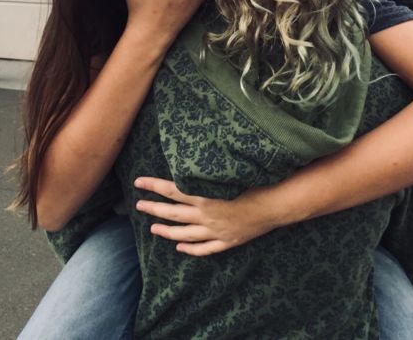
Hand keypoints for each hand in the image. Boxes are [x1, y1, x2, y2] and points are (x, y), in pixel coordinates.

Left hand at [133, 177, 276, 255]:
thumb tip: (190, 162)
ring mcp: (216, 231)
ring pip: (185, 235)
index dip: (154, 186)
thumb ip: (207, 172)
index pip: (172, 190)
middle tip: (139, 206)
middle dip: (154, 209)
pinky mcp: (227, 241)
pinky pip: (205, 249)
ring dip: (167, 232)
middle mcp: (206, 216)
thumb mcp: (227, 173)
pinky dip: (191, 250)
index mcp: (205, 196)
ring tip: (153, 229)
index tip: (138, 182)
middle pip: (174, 214)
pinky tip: (180, 249)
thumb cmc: (254, 182)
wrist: (273, 205)